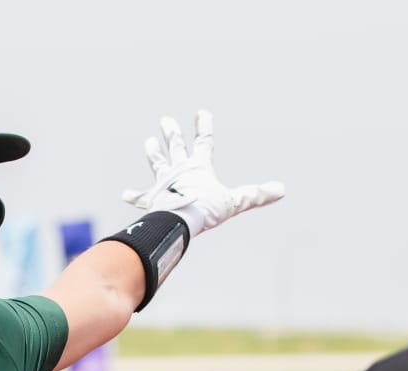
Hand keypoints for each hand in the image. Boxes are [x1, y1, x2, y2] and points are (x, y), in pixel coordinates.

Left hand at [122, 111, 285, 236]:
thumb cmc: (206, 209)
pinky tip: (125, 194)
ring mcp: (163, 183)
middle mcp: (179, 170)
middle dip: (171, 133)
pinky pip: (141, 197)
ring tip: (149, 143)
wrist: (179, 220)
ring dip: (154, 153)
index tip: (201, 111)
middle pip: (175, 147)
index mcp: (199, 167)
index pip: (204, 142)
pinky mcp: (152, 199)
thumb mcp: (235, 201)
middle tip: (165, 120)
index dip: (204, 126)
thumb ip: (256, 195)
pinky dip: (134, 196)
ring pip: (157, 163)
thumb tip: (282, 190)